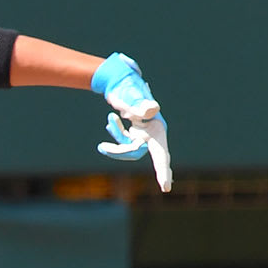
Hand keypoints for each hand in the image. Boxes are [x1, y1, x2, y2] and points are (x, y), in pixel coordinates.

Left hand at [90, 53, 171, 191]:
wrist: (122, 80)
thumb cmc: (129, 87)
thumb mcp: (135, 95)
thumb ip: (143, 104)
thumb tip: (151, 111)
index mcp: (157, 129)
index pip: (161, 154)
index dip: (162, 170)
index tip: (165, 187)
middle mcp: (152, 134)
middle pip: (137, 153)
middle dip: (121, 152)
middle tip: (103, 149)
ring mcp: (143, 134)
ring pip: (127, 147)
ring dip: (116, 135)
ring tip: (110, 118)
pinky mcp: (134, 133)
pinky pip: (123, 140)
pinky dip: (116, 131)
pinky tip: (111, 120)